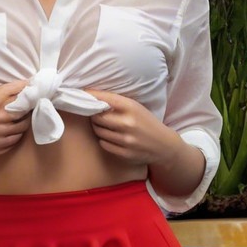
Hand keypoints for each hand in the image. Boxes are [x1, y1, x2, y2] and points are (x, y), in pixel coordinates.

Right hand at [0, 80, 31, 162]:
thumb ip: (4, 94)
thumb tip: (27, 85)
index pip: (16, 90)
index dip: (27, 87)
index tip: (33, 87)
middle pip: (24, 108)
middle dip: (30, 105)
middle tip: (32, 103)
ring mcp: (0, 132)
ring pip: (24, 124)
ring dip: (25, 120)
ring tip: (22, 118)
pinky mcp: (2, 145)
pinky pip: (19, 137)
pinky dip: (18, 133)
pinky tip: (14, 130)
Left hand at [87, 89, 207, 198]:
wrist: (164, 145)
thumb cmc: (147, 123)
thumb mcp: (136, 108)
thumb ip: (117, 104)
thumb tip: (91, 98)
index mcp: (131, 107)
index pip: (104, 99)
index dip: (90, 96)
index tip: (82, 93)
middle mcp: (128, 123)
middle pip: (97, 117)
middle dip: (93, 114)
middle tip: (94, 113)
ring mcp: (126, 140)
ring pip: (99, 131)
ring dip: (97, 127)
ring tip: (102, 124)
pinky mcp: (124, 153)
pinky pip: (103, 144)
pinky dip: (103, 139)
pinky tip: (109, 136)